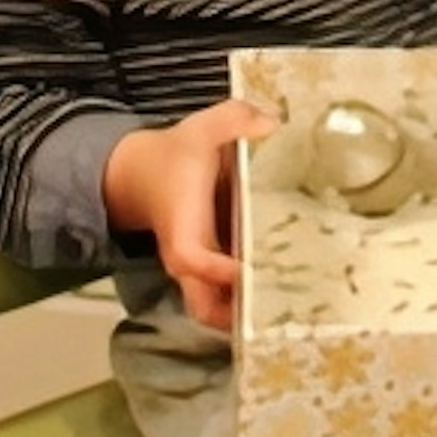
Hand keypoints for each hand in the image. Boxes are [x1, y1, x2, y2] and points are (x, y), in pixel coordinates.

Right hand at [107, 93, 277, 331]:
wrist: (142, 175)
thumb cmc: (174, 156)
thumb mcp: (200, 129)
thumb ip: (232, 120)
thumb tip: (269, 123)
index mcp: (182, 227)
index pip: (192, 259)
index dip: (217, 270)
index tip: (247, 271)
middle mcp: (189, 257)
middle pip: (204, 306)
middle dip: (235, 316)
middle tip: (280, 310)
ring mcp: (201, 267)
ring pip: (216, 308)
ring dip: (247, 312)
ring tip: (294, 306)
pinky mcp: (212, 267)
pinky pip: (227, 294)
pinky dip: (250, 296)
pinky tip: (290, 288)